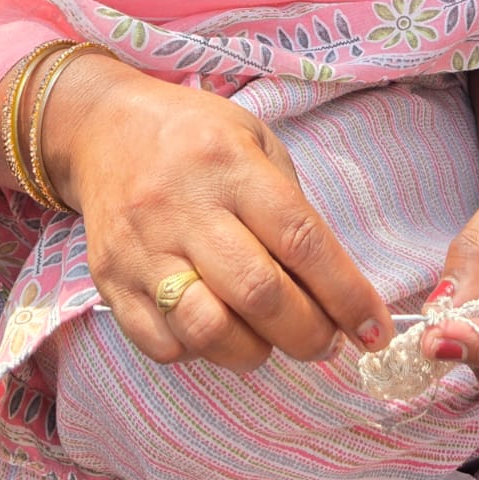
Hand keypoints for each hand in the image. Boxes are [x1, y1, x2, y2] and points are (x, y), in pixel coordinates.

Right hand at [44, 53, 392, 372]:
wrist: (104, 127)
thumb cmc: (195, 136)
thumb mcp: (255, 141)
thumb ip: (291, 208)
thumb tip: (331, 290)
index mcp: (228, 164)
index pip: (301, 240)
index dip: (346, 294)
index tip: (374, 329)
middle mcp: (184, 207)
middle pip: (259, 294)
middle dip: (309, 334)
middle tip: (328, 340)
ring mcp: (142, 249)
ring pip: (209, 331)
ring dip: (257, 351)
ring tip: (272, 337)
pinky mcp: (111, 281)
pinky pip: (164, 345)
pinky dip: (203, 352)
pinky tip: (219, 328)